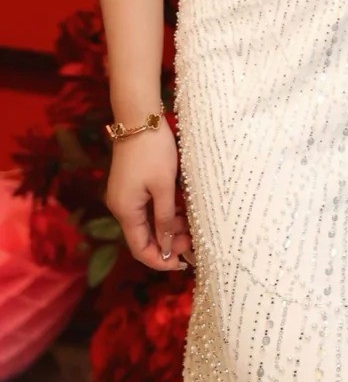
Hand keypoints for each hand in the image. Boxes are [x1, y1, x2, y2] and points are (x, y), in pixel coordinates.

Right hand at [105, 121, 192, 273]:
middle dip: (168, 242)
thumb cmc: (154, 150)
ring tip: (191, 225)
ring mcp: (124, 195)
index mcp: (125, 211)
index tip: (182, 264)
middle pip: (144, 237)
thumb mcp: (164, 186)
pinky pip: (147, 208)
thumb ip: (164, 219)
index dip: (160, 261)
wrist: (139, 117)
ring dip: (168, 227)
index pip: (140, 249)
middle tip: (193, 240)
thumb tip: (166, 248)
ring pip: (147, 222)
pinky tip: (182, 210)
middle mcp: (120, 206)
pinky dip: (163, 212)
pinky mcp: (131, 185)